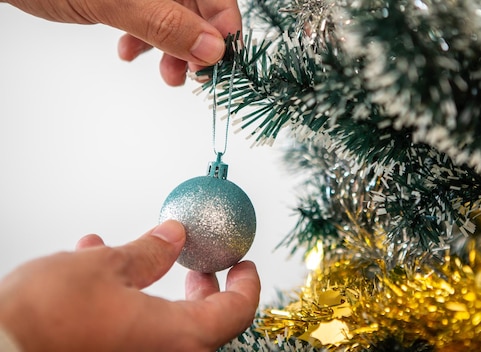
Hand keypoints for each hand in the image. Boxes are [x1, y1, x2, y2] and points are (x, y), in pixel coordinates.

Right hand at [0, 220, 259, 351]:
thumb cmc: (46, 317)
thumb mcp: (104, 268)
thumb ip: (149, 252)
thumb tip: (174, 236)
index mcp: (177, 338)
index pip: (235, 312)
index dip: (246, 284)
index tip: (243, 263)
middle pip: (205, 324)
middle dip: (202, 289)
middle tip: (197, 265)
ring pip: (164, 326)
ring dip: (156, 289)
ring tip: (136, 256)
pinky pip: (132, 334)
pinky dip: (126, 304)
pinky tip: (96, 269)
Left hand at [3, 0, 241, 85]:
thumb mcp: (115, 1)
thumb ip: (165, 23)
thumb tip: (211, 50)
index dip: (223, 27)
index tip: (220, 61)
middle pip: (199, 8)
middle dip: (197, 45)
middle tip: (191, 75)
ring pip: (176, 18)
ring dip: (172, 49)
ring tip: (165, 74)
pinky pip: (149, 19)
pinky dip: (145, 40)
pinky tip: (128, 52)